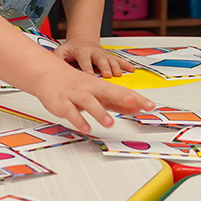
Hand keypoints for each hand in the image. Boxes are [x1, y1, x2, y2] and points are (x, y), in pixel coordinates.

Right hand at [29, 67, 153, 132]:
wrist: (49, 73)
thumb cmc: (76, 83)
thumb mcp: (98, 91)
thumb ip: (116, 100)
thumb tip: (136, 106)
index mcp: (101, 86)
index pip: (122, 92)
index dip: (136, 99)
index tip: (150, 105)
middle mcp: (91, 89)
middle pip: (108, 92)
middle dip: (122, 98)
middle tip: (135, 103)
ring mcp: (76, 95)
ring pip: (89, 102)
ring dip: (99, 112)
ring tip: (109, 123)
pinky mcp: (63, 103)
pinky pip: (71, 112)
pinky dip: (78, 119)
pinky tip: (86, 127)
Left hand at [54, 39, 134, 77]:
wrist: (82, 38)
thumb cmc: (71, 48)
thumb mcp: (61, 51)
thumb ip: (57, 58)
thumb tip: (52, 66)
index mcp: (81, 51)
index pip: (84, 59)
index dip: (87, 67)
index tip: (90, 75)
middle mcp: (94, 51)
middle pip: (100, 59)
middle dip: (104, 67)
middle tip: (108, 75)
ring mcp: (103, 53)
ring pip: (111, 60)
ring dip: (116, 67)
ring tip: (119, 74)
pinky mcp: (109, 56)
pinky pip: (119, 60)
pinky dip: (126, 64)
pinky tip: (132, 69)